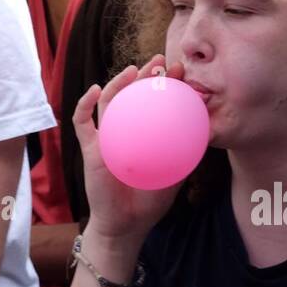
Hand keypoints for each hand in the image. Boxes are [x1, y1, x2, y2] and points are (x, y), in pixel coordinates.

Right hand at [73, 55, 187, 242]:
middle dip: (146, 75)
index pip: (154, 102)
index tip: (180, 71)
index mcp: (144, 133)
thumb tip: (205, 129)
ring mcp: (105, 137)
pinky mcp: (90, 148)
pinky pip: (82, 122)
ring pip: (108, 101)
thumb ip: (185, 153)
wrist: (126, 224)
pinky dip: (84, 104)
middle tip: (161, 62)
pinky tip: (93, 90)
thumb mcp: (174, 173)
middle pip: (132, 94)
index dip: (166, 84)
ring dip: (118, 82)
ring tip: (133, 70)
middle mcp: (124, 130)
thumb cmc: (149, 200)